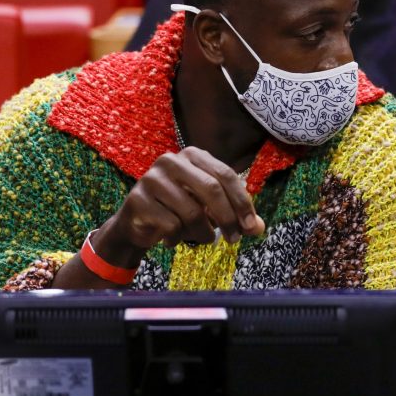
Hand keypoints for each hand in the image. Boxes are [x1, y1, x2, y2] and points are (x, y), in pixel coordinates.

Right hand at [93, 147, 265, 265]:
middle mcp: (171, 161)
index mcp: (193, 156)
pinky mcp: (138, 200)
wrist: (136, 223)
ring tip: (202, 238)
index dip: (242, 202)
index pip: (226, 175)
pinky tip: (172, 238)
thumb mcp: (210, 209)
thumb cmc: (179, 211)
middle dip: (228, 218)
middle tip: (235, 239)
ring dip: (203, 233)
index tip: (251, 226)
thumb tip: (259, 228)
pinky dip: (178, 238)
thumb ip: (235, 215)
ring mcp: (151, 179)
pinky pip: (172, 226)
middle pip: (211, 189)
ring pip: (192, 212)